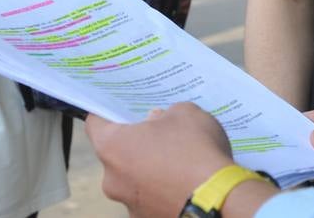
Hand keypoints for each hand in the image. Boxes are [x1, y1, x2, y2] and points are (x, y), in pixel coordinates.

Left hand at [85, 103, 237, 216]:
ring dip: (150, 170)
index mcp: (112, 146)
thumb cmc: (195, 150)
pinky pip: (151, 198)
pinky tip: (186, 182)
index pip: (95, 124)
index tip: (122, 110)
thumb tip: (159, 122)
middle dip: (137, 145)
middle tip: (162, 136)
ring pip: (134, 179)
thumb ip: (165, 114)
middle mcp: (112, 179)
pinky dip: (163, 190)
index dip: (108, 113)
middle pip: (116, 154)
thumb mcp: (185, 113)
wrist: (218, 199)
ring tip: (181, 162)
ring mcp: (129, 204)